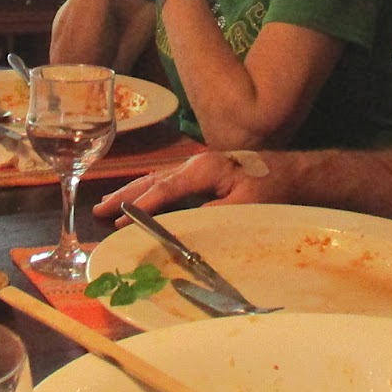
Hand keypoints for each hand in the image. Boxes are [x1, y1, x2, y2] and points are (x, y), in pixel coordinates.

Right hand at [92, 149, 286, 224]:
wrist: (292, 174)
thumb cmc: (272, 189)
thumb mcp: (245, 205)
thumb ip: (212, 215)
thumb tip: (182, 227)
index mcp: (203, 168)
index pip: (164, 188)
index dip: (141, 206)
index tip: (119, 221)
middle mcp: (195, 164)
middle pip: (152, 180)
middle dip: (124, 196)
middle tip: (99, 210)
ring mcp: (197, 167)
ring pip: (156, 179)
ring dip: (132, 193)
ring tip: (108, 206)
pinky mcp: (201, 175)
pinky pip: (166, 183)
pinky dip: (147, 192)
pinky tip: (139, 201)